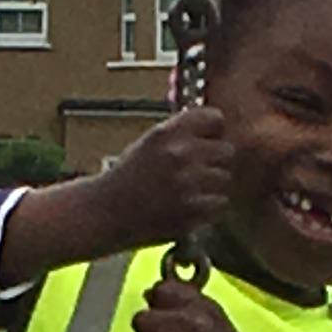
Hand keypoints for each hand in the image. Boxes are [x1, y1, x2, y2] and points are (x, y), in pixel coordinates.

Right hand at [86, 103, 231, 259]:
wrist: (105, 212)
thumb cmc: (128, 179)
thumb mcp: (150, 144)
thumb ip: (181, 135)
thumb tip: (217, 131)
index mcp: (167, 132)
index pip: (215, 118)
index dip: (213, 132)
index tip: (207, 141)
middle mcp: (179, 154)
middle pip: (226, 150)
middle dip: (216, 161)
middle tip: (200, 172)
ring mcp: (187, 183)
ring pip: (224, 178)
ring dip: (212, 186)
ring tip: (190, 192)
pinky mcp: (191, 210)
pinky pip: (219, 203)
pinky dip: (208, 208)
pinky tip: (189, 207)